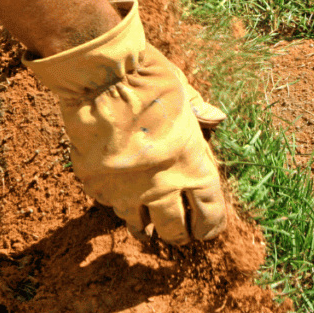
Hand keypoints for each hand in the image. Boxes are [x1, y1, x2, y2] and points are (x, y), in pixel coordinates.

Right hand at [24, 0, 226, 243]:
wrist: (102, 78)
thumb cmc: (149, 80)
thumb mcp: (183, 92)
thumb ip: (199, 111)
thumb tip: (217, 117)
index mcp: (192, 165)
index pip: (209, 212)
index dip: (210, 225)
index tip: (207, 230)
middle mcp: (162, 186)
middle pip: (175, 230)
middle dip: (179, 234)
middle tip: (178, 233)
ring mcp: (126, 190)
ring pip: (138, 225)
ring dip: (144, 226)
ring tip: (145, 228)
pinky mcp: (96, 185)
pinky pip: (107, 203)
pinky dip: (113, 202)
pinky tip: (116, 195)